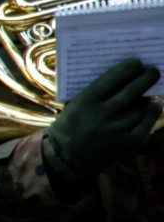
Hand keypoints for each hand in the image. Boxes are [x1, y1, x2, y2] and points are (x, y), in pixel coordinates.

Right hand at [46, 58, 160, 174]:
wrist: (66, 159)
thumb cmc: (69, 126)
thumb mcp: (72, 106)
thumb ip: (91, 92)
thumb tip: (120, 75)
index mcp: (85, 102)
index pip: (112, 78)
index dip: (128, 68)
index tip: (136, 63)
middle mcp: (101, 115)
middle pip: (131, 91)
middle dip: (145, 78)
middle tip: (152, 70)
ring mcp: (116, 130)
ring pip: (141, 108)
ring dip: (150, 96)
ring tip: (152, 91)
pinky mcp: (127, 144)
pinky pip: (146, 124)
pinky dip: (153, 113)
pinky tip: (155, 106)